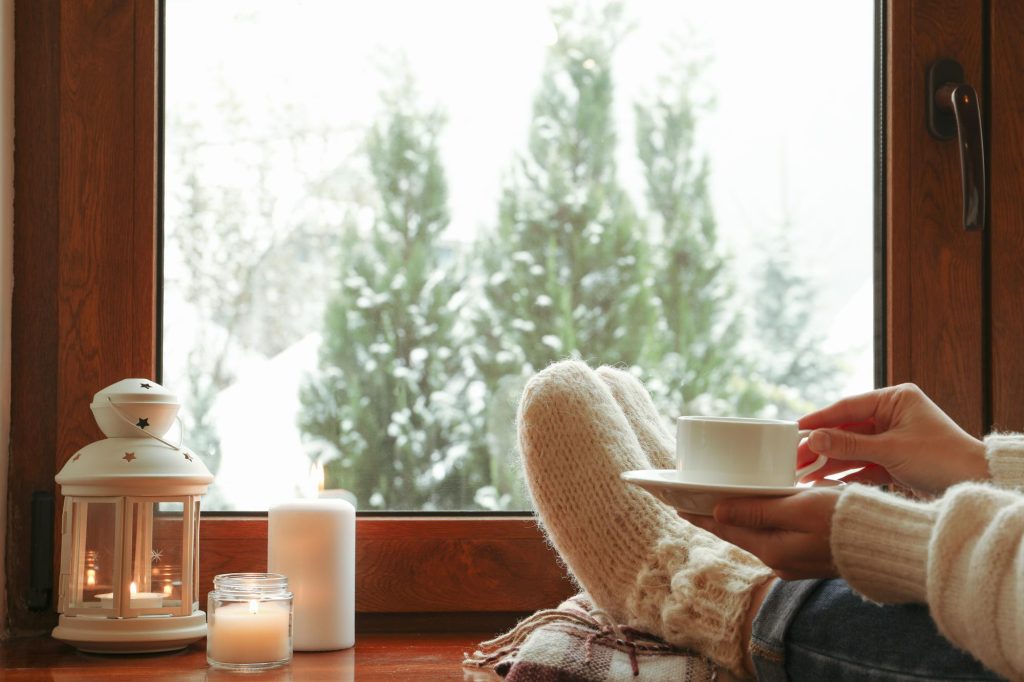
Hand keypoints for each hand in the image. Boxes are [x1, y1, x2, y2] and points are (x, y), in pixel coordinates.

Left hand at [681, 487, 842, 580]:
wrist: (889, 544)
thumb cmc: (844, 519)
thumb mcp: (798, 508)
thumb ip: (758, 511)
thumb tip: (718, 512)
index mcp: (772, 549)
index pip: (725, 527)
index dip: (700, 514)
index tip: (676, 504)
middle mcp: (779, 560)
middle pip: (738, 533)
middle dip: (715, 517)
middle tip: (691, 502)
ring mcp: (795, 561)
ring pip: (756, 536)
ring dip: (737, 520)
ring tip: (718, 506)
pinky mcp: (809, 557)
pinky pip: (775, 538)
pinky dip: (760, 524)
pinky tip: (758, 514)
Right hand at [798, 383, 987, 494]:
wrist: (978, 485)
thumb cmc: (944, 458)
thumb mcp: (890, 450)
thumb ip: (849, 445)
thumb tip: (813, 440)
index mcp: (896, 399)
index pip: (848, 406)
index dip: (820, 419)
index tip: (795, 429)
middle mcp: (894, 416)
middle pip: (847, 429)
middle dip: (822, 445)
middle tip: (794, 457)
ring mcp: (894, 440)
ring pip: (853, 449)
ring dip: (830, 461)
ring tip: (803, 472)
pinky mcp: (896, 462)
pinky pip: (864, 465)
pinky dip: (846, 474)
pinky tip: (824, 481)